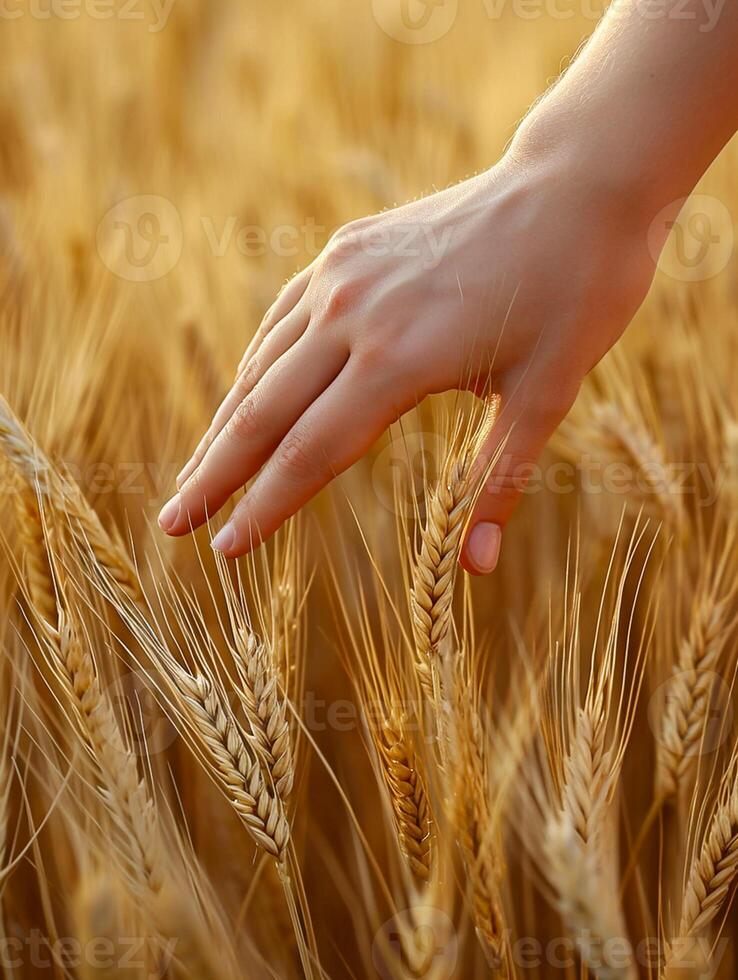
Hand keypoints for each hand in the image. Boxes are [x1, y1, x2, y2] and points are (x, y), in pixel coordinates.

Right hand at [158, 145, 653, 571]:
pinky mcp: (346, 249)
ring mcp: (342, 275)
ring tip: (194, 473)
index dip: (263, 508)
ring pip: (262, 366)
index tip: (222, 551)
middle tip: (169, 525)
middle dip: (213, 476)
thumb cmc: (576, 293)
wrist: (576, 186)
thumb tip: (475, 568)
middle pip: (263, 413)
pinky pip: (281, 320)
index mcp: (400, 361)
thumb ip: (497, 482)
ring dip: (224, 425)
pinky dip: (255, 367)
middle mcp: (353, 316)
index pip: (310, 454)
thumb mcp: (547, 396)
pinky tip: (243, 396)